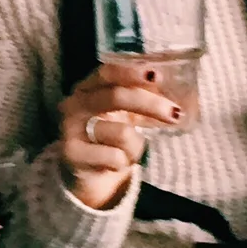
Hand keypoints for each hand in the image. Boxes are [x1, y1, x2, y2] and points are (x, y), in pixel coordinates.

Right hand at [58, 63, 181, 209]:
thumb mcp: (126, 114)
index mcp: (88, 87)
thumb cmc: (110, 139)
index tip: (157, 75)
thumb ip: (143, 98)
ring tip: (130, 153)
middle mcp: (75, 104)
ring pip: (121, 133)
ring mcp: (70, 128)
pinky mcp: (71, 153)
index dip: (131, 72)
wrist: (86, 175)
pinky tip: (116, 164)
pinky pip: (115, 157)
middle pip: (115, 97)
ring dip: (136, 146)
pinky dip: (124, 163)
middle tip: (175, 114)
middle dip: (151, 105)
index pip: (107, 73)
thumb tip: (176, 89)